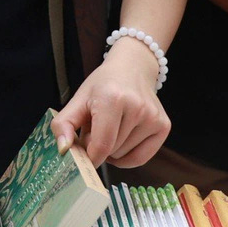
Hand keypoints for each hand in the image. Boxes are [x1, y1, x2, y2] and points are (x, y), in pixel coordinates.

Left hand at [53, 37, 170, 167]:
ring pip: (125, 156)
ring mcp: (153, 117)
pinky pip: (141, 158)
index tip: (82, 156)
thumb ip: (63, 124)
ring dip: (113, 150)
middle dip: (99, 147)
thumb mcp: (78, 99)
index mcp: (112, 99)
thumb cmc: (103, 85)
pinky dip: (128, 157)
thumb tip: (63, 149)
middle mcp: (137, 107)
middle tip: (97, 129)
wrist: (133, 68)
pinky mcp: (164, 126)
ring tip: (112, 128)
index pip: (102, 144)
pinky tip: (123, 140)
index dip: (90, 157)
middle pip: (112, 151)